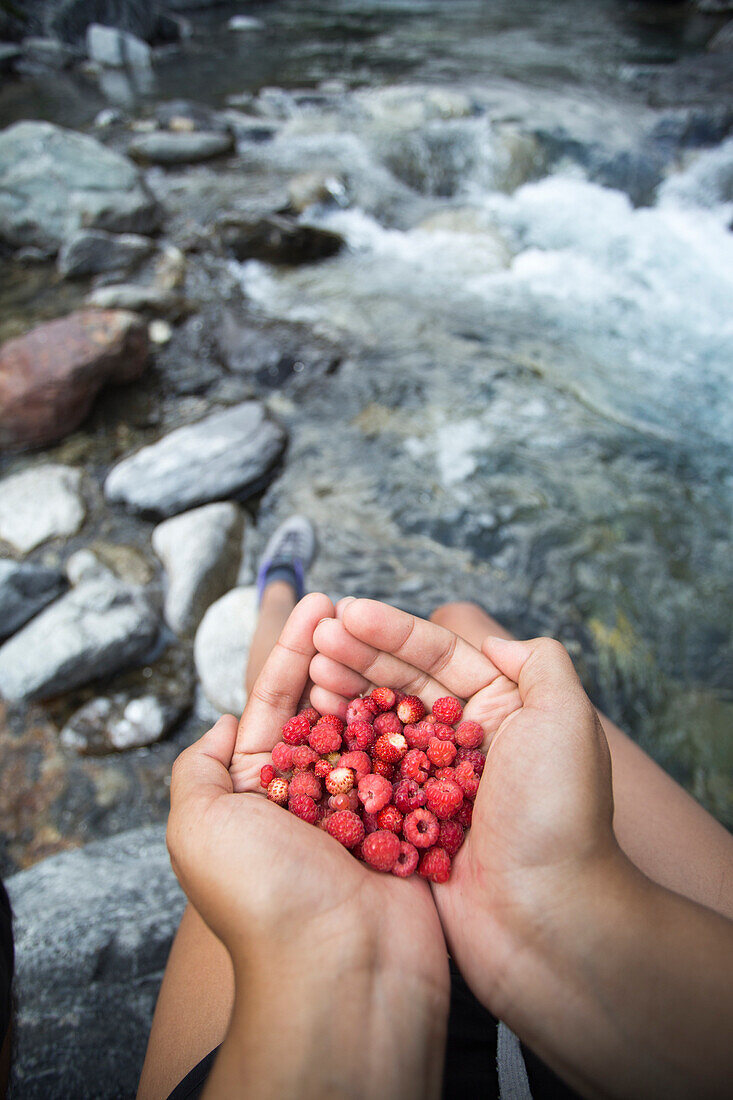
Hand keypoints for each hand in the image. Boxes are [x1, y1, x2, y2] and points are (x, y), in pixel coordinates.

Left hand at [167, 593, 448, 1005]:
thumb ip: (198, 768)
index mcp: (256, 793)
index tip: (318, 604)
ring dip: (376, 679)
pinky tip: (425, 683)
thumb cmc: (264, 896)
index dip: (293, 652)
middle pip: (325, 709)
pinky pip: (412, 762)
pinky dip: (416, 723)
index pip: (273, 706)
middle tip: (354, 606)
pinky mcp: (408, 825)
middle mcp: (308, 797)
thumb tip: (223, 724)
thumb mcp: (198, 825)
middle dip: (337, 655)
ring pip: (372, 728)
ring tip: (386, 631)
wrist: (341, 970)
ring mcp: (363, 810)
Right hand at [310, 598, 621, 1016]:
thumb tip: (495, 640)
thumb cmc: (558, 815)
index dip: (392, 630)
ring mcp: (434, 784)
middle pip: (403, 684)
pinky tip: (312, 726)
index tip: (346, 612)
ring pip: (380, 726)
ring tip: (308, 672)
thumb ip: (540, 664)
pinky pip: (368, 776)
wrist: (547, 919)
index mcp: (505, 710)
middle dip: (359, 656)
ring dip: (344, 695)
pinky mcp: (409, 824)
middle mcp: (468, 742)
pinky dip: (340, 749)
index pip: (441, 655)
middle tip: (315, 640)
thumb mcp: (567, 720)